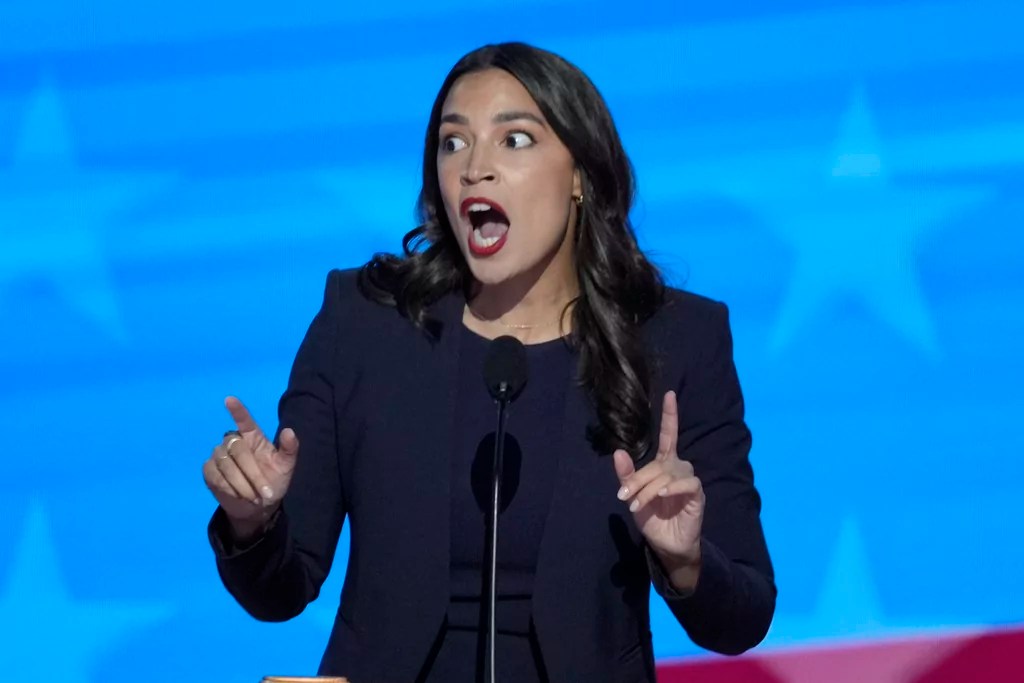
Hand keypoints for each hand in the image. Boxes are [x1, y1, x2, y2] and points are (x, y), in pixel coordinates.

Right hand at [202, 397, 299, 537]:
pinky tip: (238, 495)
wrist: (258, 506)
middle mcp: (234, 442)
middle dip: (252, 473)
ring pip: (226, 464)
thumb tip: (289, 431)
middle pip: (238, 449)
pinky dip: (228, 488)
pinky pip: (215, 475)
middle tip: (265, 492)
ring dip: (241, 484)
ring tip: (254, 497)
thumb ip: (289, 449)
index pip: (244, 420)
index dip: (237, 410)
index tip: (229, 399)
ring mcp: (219, 455)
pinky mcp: (209, 470)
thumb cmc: (273, 481)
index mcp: (253, 437)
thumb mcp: (286, 467)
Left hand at [614, 391, 704, 571]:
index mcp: (664, 464)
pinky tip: (663, 494)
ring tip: (638, 505)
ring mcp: (689, 481)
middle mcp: (679, 468)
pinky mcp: (697, 495)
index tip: (669, 394)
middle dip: (638, 480)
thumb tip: (618, 452)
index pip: (669, 435)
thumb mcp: (633, 495)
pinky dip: (673, 487)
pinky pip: (688, 483)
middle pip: (658, 464)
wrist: (666, 544)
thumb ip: (627, 475)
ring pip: (668, 474)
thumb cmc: (652, 517)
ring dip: (650, 488)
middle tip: (625, 496)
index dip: (670, 415)